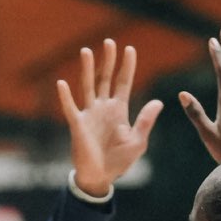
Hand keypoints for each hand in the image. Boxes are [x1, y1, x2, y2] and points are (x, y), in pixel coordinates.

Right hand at [56, 40, 162, 196]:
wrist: (100, 178)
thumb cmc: (119, 161)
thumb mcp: (137, 142)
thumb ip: (146, 121)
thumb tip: (159, 102)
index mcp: (119, 110)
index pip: (123, 83)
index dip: (127, 67)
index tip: (130, 49)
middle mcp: (103, 108)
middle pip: (105, 78)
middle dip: (108, 61)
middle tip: (110, 42)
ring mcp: (89, 114)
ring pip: (88, 87)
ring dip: (87, 70)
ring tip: (87, 51)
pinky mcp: (77, 125)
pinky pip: (70, 108)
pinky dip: (65, 97)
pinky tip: (61, 83)